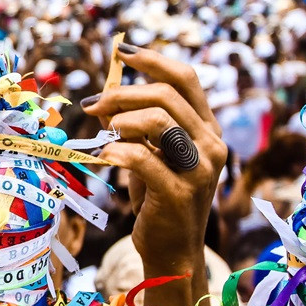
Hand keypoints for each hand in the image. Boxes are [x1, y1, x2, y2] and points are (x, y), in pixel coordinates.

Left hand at [82, 44, 226, 305]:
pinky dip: (117, 150)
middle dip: (123, 91)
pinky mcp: (180, 192)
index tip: (121, 52)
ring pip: (160, 119)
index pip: (185, 78)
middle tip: (93, 105)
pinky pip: (143, 157)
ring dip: (121, 118)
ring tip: (101, 129)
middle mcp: (211, 144)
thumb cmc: (157, 201)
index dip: (152, 59)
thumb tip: (107, 88)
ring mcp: (200, 169)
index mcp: (206, 129)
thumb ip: (137, 124)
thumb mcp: (150, 155)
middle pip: (168, 93)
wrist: (171, 253)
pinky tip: (104, 155)